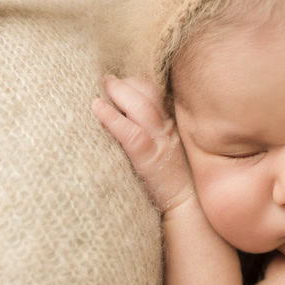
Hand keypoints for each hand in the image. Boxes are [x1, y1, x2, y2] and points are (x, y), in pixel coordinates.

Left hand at [91, 74, 196, 214]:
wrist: (187, 205)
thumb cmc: (172, 181)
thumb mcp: (168, 150)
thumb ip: (155, 134)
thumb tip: (129, 121)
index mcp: (170, 126)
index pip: (156, 95)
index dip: (138, 84)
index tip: (123, 80)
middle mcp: (166, 129)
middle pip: (147, 94)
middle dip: (126, 83)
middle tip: (107, 80)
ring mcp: (159, 141)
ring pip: (139, 106)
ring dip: (118, 92)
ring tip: (102, 87)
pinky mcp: (149, 157)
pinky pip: (130, 132)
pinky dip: (112, 117)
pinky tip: (97, 107)